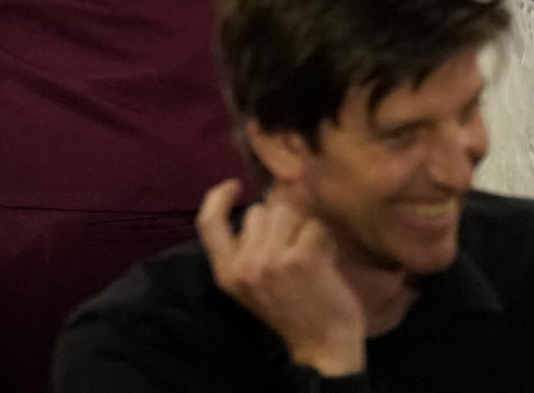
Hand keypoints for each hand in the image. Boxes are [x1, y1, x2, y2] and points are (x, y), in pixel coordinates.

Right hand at [197, 180, 364, 375]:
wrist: (322, 348)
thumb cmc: (289, 311)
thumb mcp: (251, 285)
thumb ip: (245, 248)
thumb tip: (258, 203)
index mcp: (227, 274)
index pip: (208, 223)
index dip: (217, 197)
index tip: (234, 186)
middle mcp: (245, 266)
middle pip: (258, 211)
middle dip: (278, 224)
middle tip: (291, 253)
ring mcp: (272, 261)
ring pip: (286, 212)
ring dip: (302, 229)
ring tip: (308, 256)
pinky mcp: (301, 259)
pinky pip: (313, 226)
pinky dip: (323, 240)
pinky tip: (325, 263)